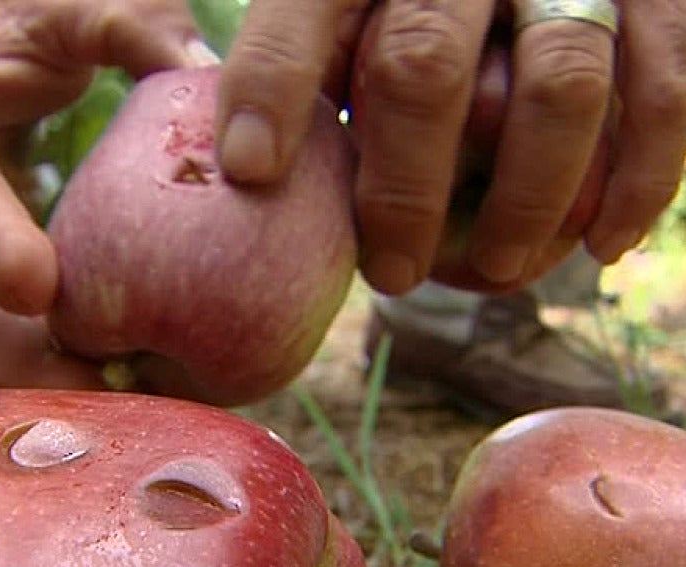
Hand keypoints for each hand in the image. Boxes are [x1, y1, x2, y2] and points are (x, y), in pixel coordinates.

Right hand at [0, 0, 212, 387]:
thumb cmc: (9, 17)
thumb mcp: (59, 4)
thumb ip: (125, 21)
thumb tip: (205, 68)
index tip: (40, 290)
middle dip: (9, 360)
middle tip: (102, 391)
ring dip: (26, 382)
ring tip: (113, 406)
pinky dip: (31, 367)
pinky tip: (99, 381)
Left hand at [216, 0, 685, 294]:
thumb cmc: (411, 3)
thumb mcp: (349, 11)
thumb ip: (304, 63)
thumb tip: (253, 168)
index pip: (300, 13)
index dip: (270, 90)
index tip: (251, 172)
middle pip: (423, 64)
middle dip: (404, 190)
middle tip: (393, 273)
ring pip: (559, 85)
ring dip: (525, 202)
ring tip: (492, 272)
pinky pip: (667, 91)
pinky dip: (639, 181)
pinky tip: (600, 244)